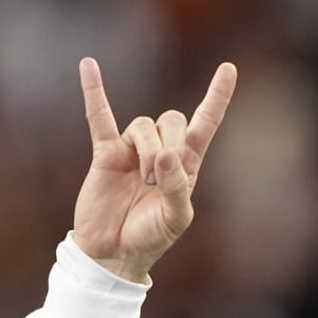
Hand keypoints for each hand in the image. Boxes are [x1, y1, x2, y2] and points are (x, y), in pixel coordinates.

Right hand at [71, 57, 237, 282]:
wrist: (114, 253)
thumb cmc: (151, 238)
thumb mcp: (175, 219)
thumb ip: (176, 187)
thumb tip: (165, 154)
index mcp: (186, 165)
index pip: (205, 123)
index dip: (217, 97)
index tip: (228, 69)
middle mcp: (161, 152)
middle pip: (171, 119)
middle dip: (169, 143)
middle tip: (158, 180)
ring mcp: (132, 150)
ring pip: (143, 125)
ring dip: (146, 150)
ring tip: (144, 181)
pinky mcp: (106, 153)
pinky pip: (100, 116)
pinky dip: (94, 91)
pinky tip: (88, 65)